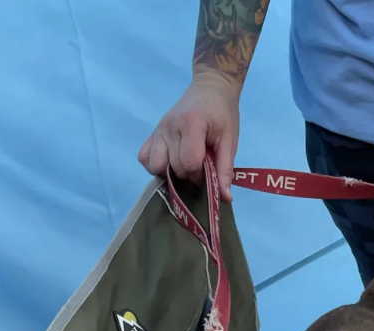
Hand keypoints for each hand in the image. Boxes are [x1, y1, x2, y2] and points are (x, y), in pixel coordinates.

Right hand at [139, 72, 239, 201]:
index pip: (189, 163)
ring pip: (154, 165)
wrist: (210, 89)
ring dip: (169, 172)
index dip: (199, 175)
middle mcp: (170, 127)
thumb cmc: (223, 114)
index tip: (209, 171)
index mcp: (191, 125)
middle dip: (188, 174)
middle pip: (173, 167)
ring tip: (184, 165)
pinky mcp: (153, 132)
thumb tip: (225, 198)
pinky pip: (144, 156)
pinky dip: (154, 164)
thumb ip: (225, 169)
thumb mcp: (229, 140)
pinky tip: (169, 161)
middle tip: (201, 166)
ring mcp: (159, 129)